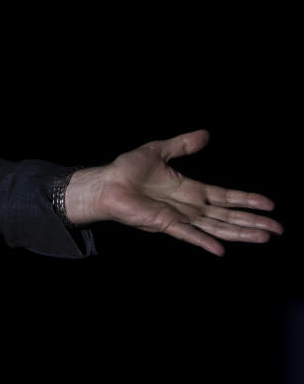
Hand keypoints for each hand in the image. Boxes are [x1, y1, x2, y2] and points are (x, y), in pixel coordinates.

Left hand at [64, 129, 281, 255]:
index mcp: (190, 190)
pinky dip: (204, 241)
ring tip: (264, 237)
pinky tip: (221, 249)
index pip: (225, 197)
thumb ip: (182, 145)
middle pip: (227, 216)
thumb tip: (205, 134)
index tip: (269, 205)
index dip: (247, 200)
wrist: (105, 184)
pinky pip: (188, 234)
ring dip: (240, 233)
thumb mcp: (158, 151)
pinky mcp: (165, 224)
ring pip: (216, 227)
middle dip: (252, 221)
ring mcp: (179, 217)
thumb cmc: (127, 170)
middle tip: (278, 229)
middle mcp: (189, 207)